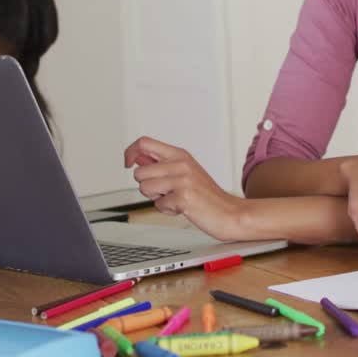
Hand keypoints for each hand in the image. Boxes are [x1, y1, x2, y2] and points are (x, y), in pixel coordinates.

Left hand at [124, 136, 247, 241]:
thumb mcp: (185, 172)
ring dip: (157, 199)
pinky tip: (182, 208)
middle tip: (166, 191)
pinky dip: (168, 210)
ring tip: (175, 199)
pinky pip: (158, 205)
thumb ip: (161, 164)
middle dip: (147, 186)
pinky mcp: (183, 197)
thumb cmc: (207, 195)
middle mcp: (181, 164)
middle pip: (139, 171)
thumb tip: (137, 157)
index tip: (127, 163)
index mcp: (180, 155)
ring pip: (145, 188)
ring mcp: (183, 180)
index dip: (130, 152)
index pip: (144, 143)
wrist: (230, 213)